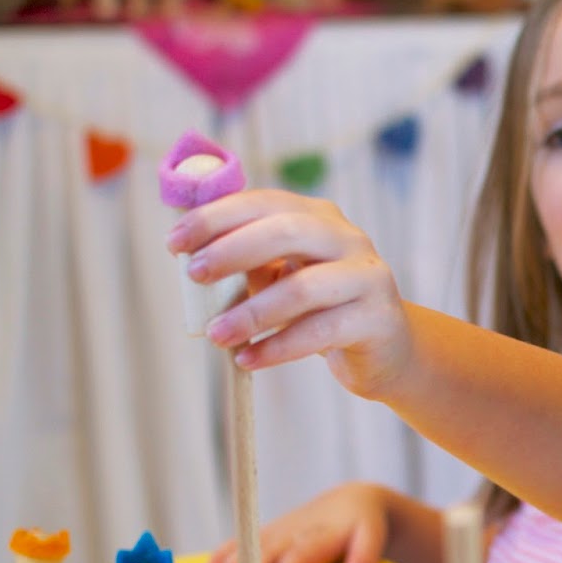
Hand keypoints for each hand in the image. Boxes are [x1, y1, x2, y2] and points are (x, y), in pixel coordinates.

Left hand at [166, 189, 412, 397]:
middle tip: (192, 275)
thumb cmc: (323, 309)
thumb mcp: (284, 277)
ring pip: (303, 287)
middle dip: (232, 250)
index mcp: (319, 217)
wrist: (387, 348)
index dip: (216, 217)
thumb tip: (189, 257)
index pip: (265, 202)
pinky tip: (248, 360)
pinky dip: (277, 348)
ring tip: (215, 334)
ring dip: (251, 312)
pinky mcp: (375, 319)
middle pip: (287, 231)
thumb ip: (249, 262)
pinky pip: (320, 333)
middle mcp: (347, 238)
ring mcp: (367, 277)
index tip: (175, 242)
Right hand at [206, 483, 388, 562]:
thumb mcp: (373, 536)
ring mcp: (279, 530)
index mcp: (320, 535)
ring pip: (250, 547)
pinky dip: (224, 553)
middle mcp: (295, 531)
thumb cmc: (363, 526)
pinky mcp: (269, 532)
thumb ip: (366, 555)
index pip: (301, 555)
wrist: (352, 502)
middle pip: (267, 552)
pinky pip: (243, 540)